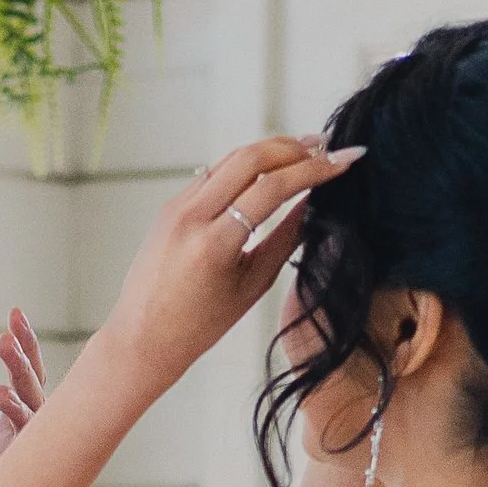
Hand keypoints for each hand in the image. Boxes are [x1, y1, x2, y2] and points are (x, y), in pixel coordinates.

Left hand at [0, 311, 69, 486]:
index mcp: (13, 441)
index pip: (23, 385)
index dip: (21, 351)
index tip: (12, 317)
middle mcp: (30, 450)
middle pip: (36, 390)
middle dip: (25, 356)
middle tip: (9, 325)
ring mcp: (36, 469)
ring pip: (40, 412)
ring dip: (23, 377)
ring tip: (5, 345)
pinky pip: (35, 449)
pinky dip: (20, 420)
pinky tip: (2, 398)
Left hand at [93, 136, 363, 401]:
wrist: (141, 339)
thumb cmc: (199, 327)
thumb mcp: (251, 286)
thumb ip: (284, 240)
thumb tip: (313, 202)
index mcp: (214, 244)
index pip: (272, 187)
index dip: (315, 169)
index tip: (346, 160)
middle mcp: (191, 216)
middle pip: (251, 157)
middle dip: (295, 147)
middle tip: (328, 147)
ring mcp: (176, 207)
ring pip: (231, 160)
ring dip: (271, 150)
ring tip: (306, 151)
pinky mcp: (170, 206)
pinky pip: (214, 174)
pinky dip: (245, 166)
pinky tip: (268, 169)